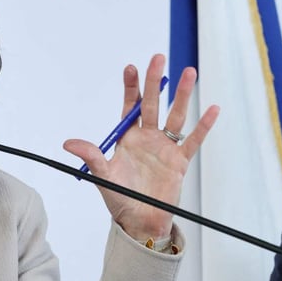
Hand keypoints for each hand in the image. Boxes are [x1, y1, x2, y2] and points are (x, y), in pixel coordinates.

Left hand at [64, 54, 218, 240]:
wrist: (140, 221)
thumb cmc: (120, 198)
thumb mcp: (103, 176)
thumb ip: (91, 156)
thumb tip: (68, 143)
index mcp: (128, 138)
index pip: (130, 107)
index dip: (131, 87)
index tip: (130, 68)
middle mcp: (148, 138)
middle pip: (153, 104)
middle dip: (155, 82)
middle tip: (158, 58)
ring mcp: (165, 147)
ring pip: (175, 115)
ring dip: (182, 95)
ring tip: (189, 72)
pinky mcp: (180, 161)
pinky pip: (193, 140)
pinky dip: (203, 126)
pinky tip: (213, 109)